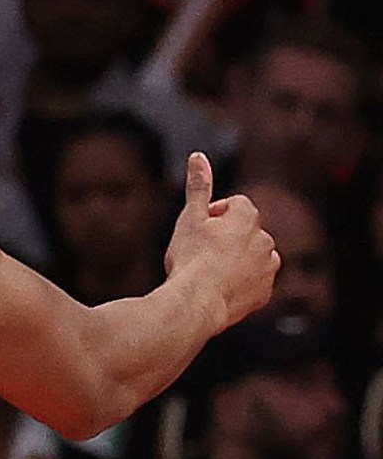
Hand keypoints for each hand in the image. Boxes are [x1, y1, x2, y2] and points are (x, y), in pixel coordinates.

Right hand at [164, 152, 277, 332]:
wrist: (198, 302)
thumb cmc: (191, 258)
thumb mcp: (190, 218)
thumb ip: (199, 187)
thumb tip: (198, 157)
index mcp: (248, 219)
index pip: (236, 204)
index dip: (215, 213)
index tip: (200, 227)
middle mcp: (265, 241)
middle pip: (246, 230)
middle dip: (228, 236)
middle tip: (201, 249)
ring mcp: (268, 269)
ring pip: (254, 256)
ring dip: (238, 258)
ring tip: (211, 270)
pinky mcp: (266, 293)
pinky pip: (256, 281)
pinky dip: (242, 281)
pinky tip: (220, 286)